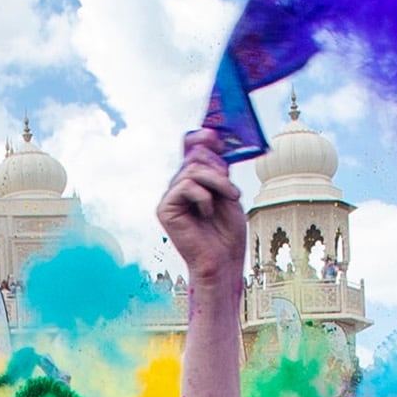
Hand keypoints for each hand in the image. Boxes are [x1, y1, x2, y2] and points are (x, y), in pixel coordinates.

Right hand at [156, 129, 247, 283]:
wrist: (224, 262)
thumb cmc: (228, 233)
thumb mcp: (227, 191)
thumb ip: (216, 166)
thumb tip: (206, 136)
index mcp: (193, 182)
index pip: (190, 150)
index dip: (200, 138)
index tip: (212, 133)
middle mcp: (178, 187)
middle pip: (195, 156)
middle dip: (218, 170)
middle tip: (231, 192)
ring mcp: (170, 197)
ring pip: (192, 169)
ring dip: (217, 182)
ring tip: (228, 200)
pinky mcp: (165, 208)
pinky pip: (186, 185)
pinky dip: (204, 196)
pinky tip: (207, 212)